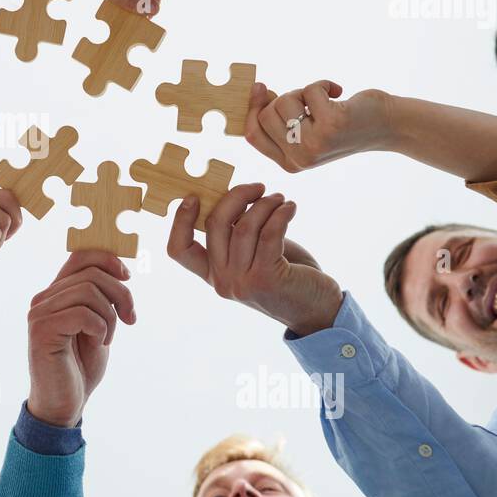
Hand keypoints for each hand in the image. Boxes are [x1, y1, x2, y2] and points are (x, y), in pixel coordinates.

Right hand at [26, 251, 135, 427]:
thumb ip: (101, 298)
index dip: (109, 259)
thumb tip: (120, 268)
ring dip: (110, 316)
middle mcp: (43, 298)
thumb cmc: (80, 368)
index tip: (127, 278)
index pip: (80, 254)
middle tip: (130, 318)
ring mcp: (39, 313)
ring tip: (107, 337)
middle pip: (92, 272)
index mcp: (56, 293)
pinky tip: (99, 343)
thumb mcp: (98, 325)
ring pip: (89, 291)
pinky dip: (100, 328)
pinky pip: (82, 313)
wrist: (63, 405)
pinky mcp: (42, 330)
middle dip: (121, 293)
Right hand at [167, 183, 342, 336]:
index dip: (180, 220)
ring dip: (265, 204)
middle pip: (215, 224)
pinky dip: (280, 214)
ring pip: (244, 226)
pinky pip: (268, 233)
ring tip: (280, 199)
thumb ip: (238, 233)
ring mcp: (242, 282)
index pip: (179, 250)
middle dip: (236, 196)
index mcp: (212, 274)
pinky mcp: (267, 278)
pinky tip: (290, 208)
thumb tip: (234, 196)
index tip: (194, 196)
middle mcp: (222, 280)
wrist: (317, 309)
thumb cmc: (286, 275)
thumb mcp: (253, 255)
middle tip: (258, 187)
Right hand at [245, 81, 394, 172]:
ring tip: (324, 100)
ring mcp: (315, 143)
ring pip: (284, 101)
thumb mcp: (308, 128)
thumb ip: (282, 120)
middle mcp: (300, 158)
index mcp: (290, 163)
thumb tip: (258, 91)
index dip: (252, 109)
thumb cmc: (344, 122)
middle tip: (308, 102)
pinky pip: (309, 90)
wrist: (386, 125)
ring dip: (304, 91)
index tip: (260, 88)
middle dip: (285, 97)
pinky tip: (338, 92)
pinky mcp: (331, 124)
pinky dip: (324, 83)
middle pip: (266, 114)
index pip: (252, 134)